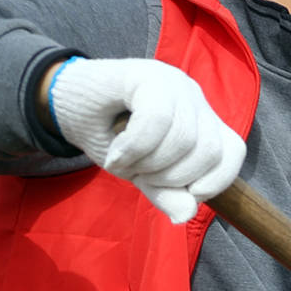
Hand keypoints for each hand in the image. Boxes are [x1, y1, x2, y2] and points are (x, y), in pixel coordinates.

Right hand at [46, 57, 245, 223]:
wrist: (58, 105)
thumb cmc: (106, 136)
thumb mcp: (141, 174)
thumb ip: (167, 193)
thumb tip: (186, 215)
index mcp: (202, 119)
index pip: (233, 152)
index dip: (213, 182)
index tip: (179, 190)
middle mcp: (194, 97)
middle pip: (208, 151)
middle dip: (172, 177)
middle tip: (140, 175)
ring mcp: (173, 82)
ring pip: (185, 138)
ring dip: (149, 164)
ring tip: (123, 161)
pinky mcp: (147, 74)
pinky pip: (156, 120)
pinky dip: (134, 148)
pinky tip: (115, 155)